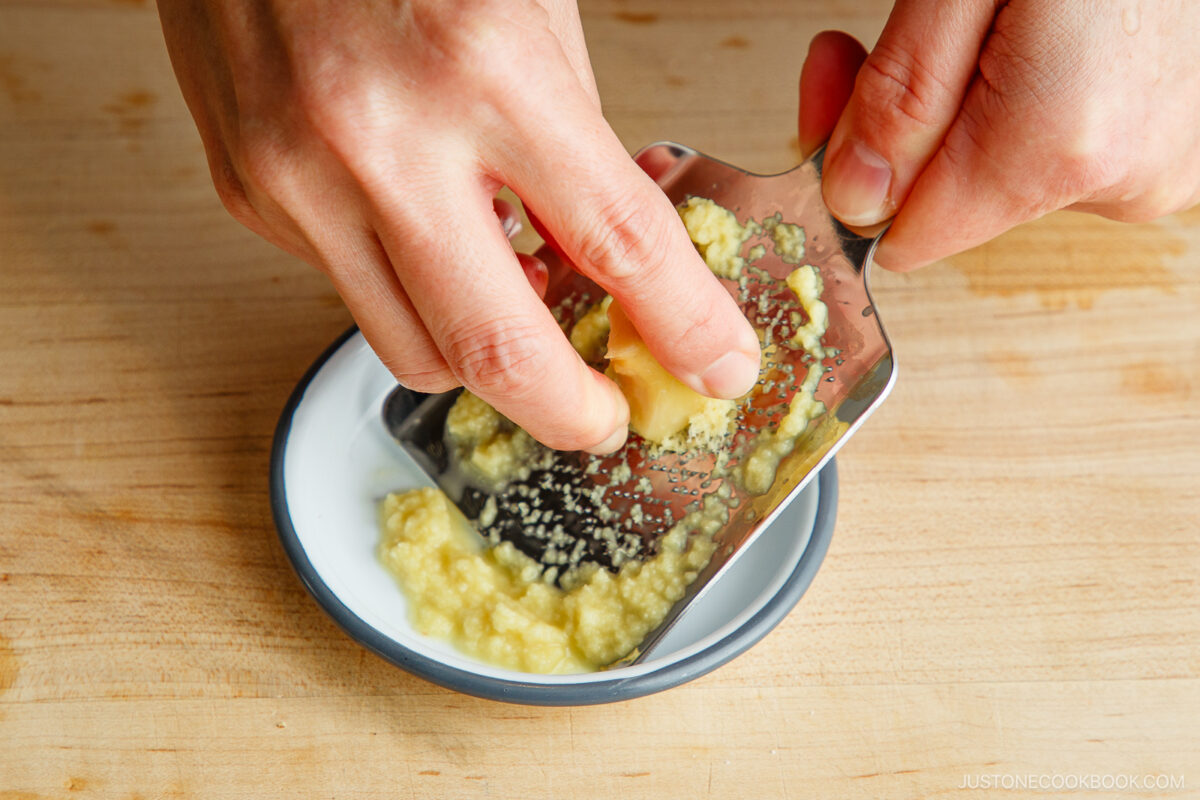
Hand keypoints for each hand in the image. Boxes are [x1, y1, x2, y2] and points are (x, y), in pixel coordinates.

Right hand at [157, 0, 760, 452]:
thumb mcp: (531, 12)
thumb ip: (571, 145)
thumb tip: (603, 257)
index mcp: (487, 68)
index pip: (619, 241)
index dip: (684, 326)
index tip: (717, 368)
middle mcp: (381, 136)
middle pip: (496, 349)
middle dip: (570, 411)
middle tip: (604, 417)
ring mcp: (299, 176)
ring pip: (413, 351)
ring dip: (483, 359)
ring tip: (516, 311)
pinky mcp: (249, 194)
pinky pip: (351, 289)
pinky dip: (409, 288)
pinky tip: (427, 236)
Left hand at [798, 1, 1199, 269]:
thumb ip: (903, 94)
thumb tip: (852, 196)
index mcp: (1053, 146)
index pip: (902, 237)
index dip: (853, 171)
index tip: (837, 90)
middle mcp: (1119, 180)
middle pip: (956, 203)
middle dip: (912, 126)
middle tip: (901, 35)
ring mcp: (1159, 165)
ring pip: (1012, 174)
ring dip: (979, 106)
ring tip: (1004, 17)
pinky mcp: (1182, 144)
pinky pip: (1071, 147)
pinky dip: (1042, 100)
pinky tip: (1055, 34)